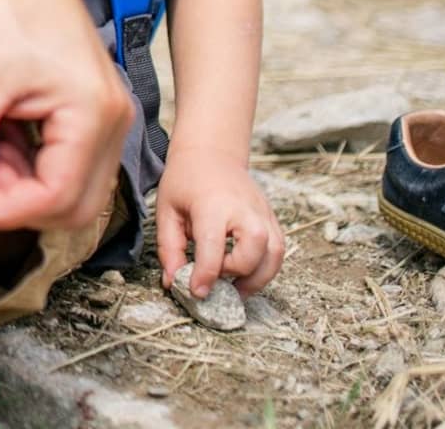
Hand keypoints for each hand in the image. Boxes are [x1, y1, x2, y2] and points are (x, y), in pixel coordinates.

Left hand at [0, 0, 133, 228]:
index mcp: (93, 113)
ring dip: (23, 192)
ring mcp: (105, 116)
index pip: (58, 197)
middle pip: (76, 204)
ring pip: (73, 188)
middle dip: (18, 208)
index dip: (3, 211)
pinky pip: (67, 163)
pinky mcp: (88, 111)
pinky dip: (30, 169)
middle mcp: (113, 120)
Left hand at [156, 146, 284, 297]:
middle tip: (216, 281)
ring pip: (274, 255)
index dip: (205, 276)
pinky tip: (247, 275)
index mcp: (213, 206)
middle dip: (236, 274)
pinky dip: (266, 268)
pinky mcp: (271, 218)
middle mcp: (244, 210)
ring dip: (257, 279)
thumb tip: (173, 281)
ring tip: (235, 291)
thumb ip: (169, 248)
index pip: (213, 249)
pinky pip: (278, 250)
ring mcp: (263, 213)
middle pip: (253, 253)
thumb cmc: (186, 179)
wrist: (211, 152)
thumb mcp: (167, 210)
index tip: (196, 292)